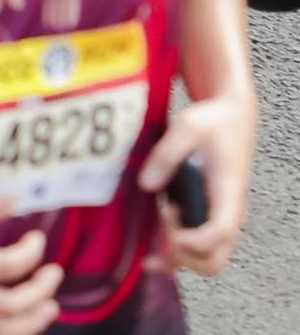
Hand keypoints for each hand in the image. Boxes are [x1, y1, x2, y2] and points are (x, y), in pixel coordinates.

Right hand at [0, 193, 63, 334]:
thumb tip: (16, 198)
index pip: (6, 266)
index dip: (31, 253)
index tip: (37, 239)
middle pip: (12, 306)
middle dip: (41, 290)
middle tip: (55, 273)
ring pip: (3, 333)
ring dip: (34, 321)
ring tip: (49, 305)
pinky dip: (10, 333)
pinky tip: (21, 321)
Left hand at [142, 92, 254, 274]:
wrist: (232, 116)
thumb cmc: (214, 121)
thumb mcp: (188, 126)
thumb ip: (167, 154)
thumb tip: (146, 185)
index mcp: (228, 194)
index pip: (220, 233)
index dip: (192, 237)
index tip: (167, 213)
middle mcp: (229, 214)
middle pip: (214, 261)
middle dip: (183, 255)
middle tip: (163, 219)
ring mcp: (221, 218)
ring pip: (205, 260)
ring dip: (177, 256)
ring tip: (154, 230)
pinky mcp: (210, 216)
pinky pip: (198, 246)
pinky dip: (176, 251)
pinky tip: (151, 242)